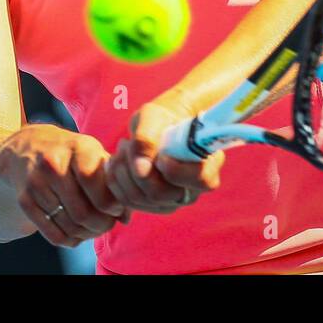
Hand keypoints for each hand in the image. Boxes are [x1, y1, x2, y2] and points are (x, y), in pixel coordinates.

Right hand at [0, 124, 130, 246]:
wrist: (28, 146)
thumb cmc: (72, 155)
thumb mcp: (94, 156)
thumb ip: (113, 183)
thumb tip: (126, 218)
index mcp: (78, 148)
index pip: (95, 185)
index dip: (111, 205)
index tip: (115, 209)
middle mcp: (54, 162)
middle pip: (83, 212)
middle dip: (101, 225)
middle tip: (107, 225)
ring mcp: (36, 181)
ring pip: (69, 226)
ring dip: (86, 234)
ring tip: (93, 228)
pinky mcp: (24, 199)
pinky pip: (52, 234)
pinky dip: (69, 240)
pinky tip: (76, 234)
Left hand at [105, 90, 225, 214]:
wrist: (155, 126)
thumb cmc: (160, 119)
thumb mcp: (153, 116)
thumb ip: (147, 139)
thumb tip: (141, 169)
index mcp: (207, 166)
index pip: (200, 181)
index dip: (176, 170)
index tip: (161, 153)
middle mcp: (191, 191)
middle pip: (160, 194)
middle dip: (136, 167)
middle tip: (127, 142)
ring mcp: (169, 202)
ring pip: (138, 199)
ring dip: (122, 170)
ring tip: (122, 146)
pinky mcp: (149, 205)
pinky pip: (125, 201)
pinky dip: (114, 179)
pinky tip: (117, 160)